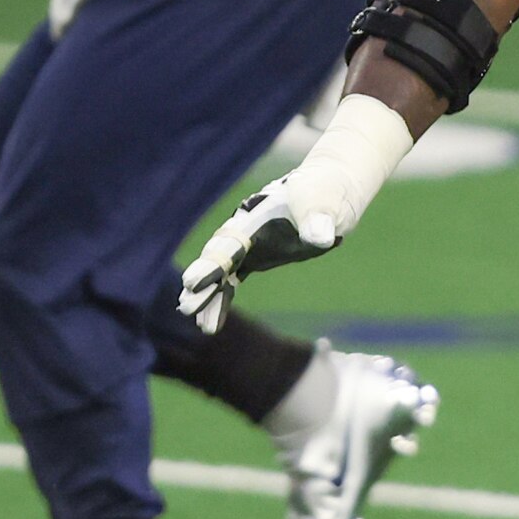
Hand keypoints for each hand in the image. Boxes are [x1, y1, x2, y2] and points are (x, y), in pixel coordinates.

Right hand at [177, 96, 415, 329]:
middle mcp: (245, 232)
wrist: (332, 191)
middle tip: (187, 308)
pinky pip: (232, 280)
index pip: (229, 243)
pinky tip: (212, 325)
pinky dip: (222, 299)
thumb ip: (318, 218)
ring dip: (210, 298)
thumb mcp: (324, 203)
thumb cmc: (326, 193)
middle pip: (218, 259)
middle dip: (204, 283)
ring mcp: (249, 245)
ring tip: (202, 326)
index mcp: (256, 217)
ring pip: (222, 274)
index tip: (193, 282)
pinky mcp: (256, 256)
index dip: (212, 263)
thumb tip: (319, 238)